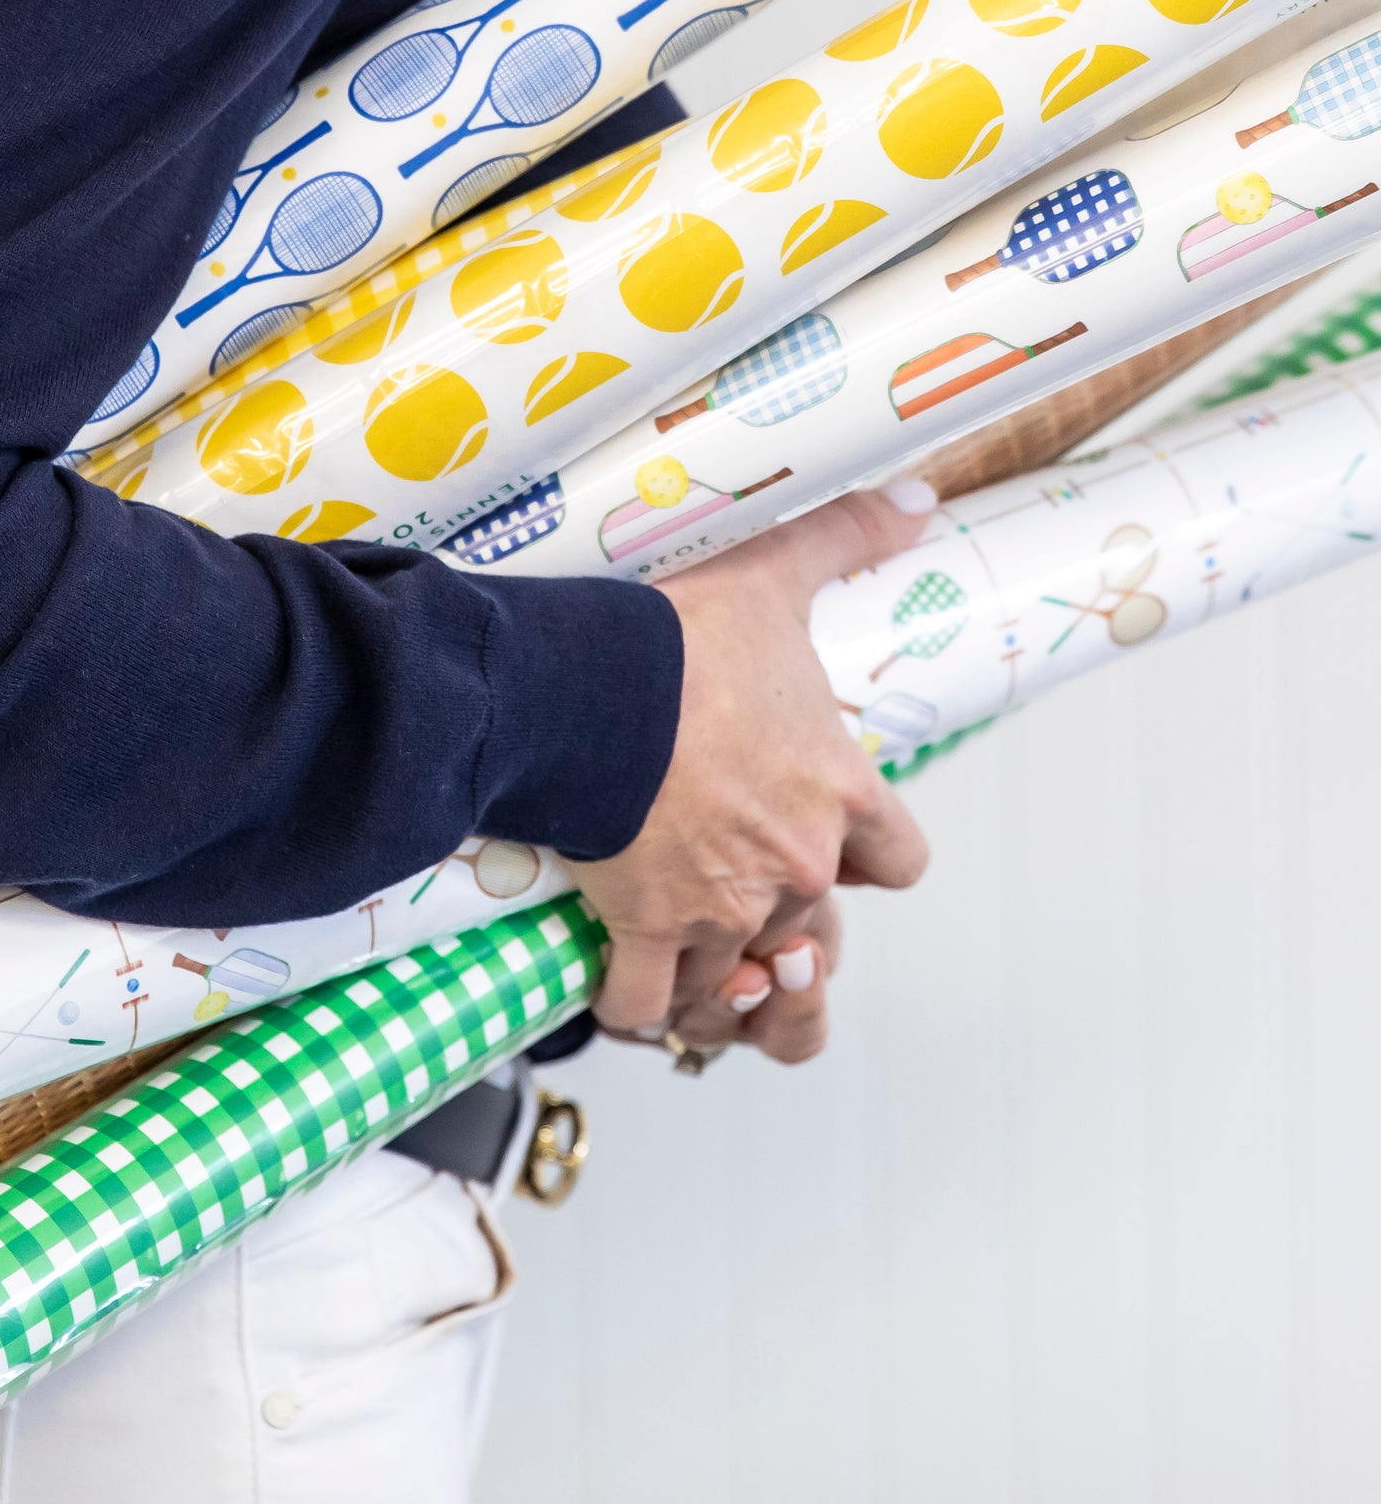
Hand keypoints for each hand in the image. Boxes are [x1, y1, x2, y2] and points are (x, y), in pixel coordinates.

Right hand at [570, 483, 934, 1032]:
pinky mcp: (648, 932)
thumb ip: (847, 539)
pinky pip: (648, 1003)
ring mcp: (723, 908)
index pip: (898, 864)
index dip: (867, 858)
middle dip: (781, 921)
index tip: (829, 841)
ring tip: (683, 953)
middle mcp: (795, 862)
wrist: (583, 689)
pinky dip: (634, 1001)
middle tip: (732, 884)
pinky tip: (616, 979)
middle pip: (816, 931)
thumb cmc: (676, 639)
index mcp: (838, 791)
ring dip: (713, 974)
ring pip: (739, 981)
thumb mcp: (772, 576)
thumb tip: (920, 500)